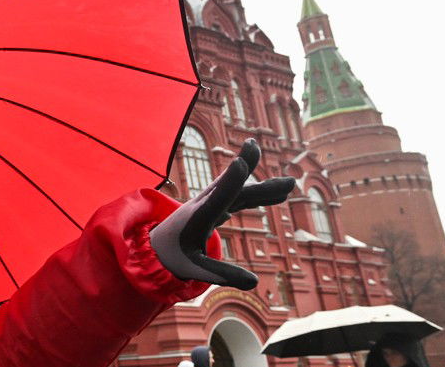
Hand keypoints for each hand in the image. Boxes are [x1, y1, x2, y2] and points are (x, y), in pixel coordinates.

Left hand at [149, 138, 294, 288]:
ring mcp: (209, 204)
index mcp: (196, 219)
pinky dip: (257, 196)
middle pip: (233, 191)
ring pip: (239, 192)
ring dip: (263, 188)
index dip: (228, 182)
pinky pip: (238, 198)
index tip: (239, 162)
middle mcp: (203, 206)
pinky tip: (277, 196)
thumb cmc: (173, 257)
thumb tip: (254, 283)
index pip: (215, 199)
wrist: (155, 245)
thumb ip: (221, 274)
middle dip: (259, 185)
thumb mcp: (194, 269)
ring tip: (289, 185)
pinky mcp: (214, 206)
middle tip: (289, 179)